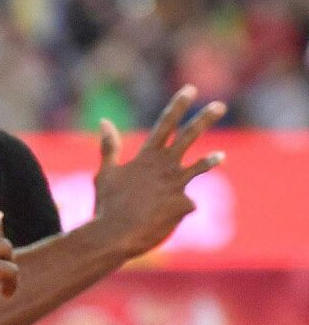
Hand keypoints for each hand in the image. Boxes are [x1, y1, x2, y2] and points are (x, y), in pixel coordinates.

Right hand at [87, 85, 227, 256]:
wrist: (115, 234)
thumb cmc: (107, 205)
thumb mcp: (106, 174)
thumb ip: (109, 148)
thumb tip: (104, 121)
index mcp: (146, 157)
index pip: (165, 124)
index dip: (178, 106)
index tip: (190, 90)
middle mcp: (164, 166)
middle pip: (188, 136)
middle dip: (204, 119)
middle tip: (220, 106)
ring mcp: (176, 184)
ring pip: (199, 167)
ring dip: (210, 161)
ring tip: (221, 157)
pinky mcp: (183, 203)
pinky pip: (187, 205)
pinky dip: (178, 211)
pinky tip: (165, 220)